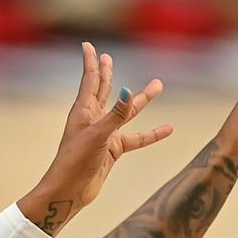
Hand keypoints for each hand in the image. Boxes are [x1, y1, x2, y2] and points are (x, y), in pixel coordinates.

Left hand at [21, 41, 172, 233]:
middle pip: (104, 91)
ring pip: (126, 113)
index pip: (91, 81)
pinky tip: (167, 129)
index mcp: (83, 111)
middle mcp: (93, 120)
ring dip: (140, 100)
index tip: (88, 45)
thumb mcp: (97, 136)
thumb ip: (115, 115)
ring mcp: (104, 134)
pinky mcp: (112, 150)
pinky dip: (151, 134)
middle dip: (108, 74)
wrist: (70, 192)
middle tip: (109, 57)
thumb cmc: (75, 162)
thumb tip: (127, 91)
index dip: (92, 63)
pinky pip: (136, 138)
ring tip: (157, 86)